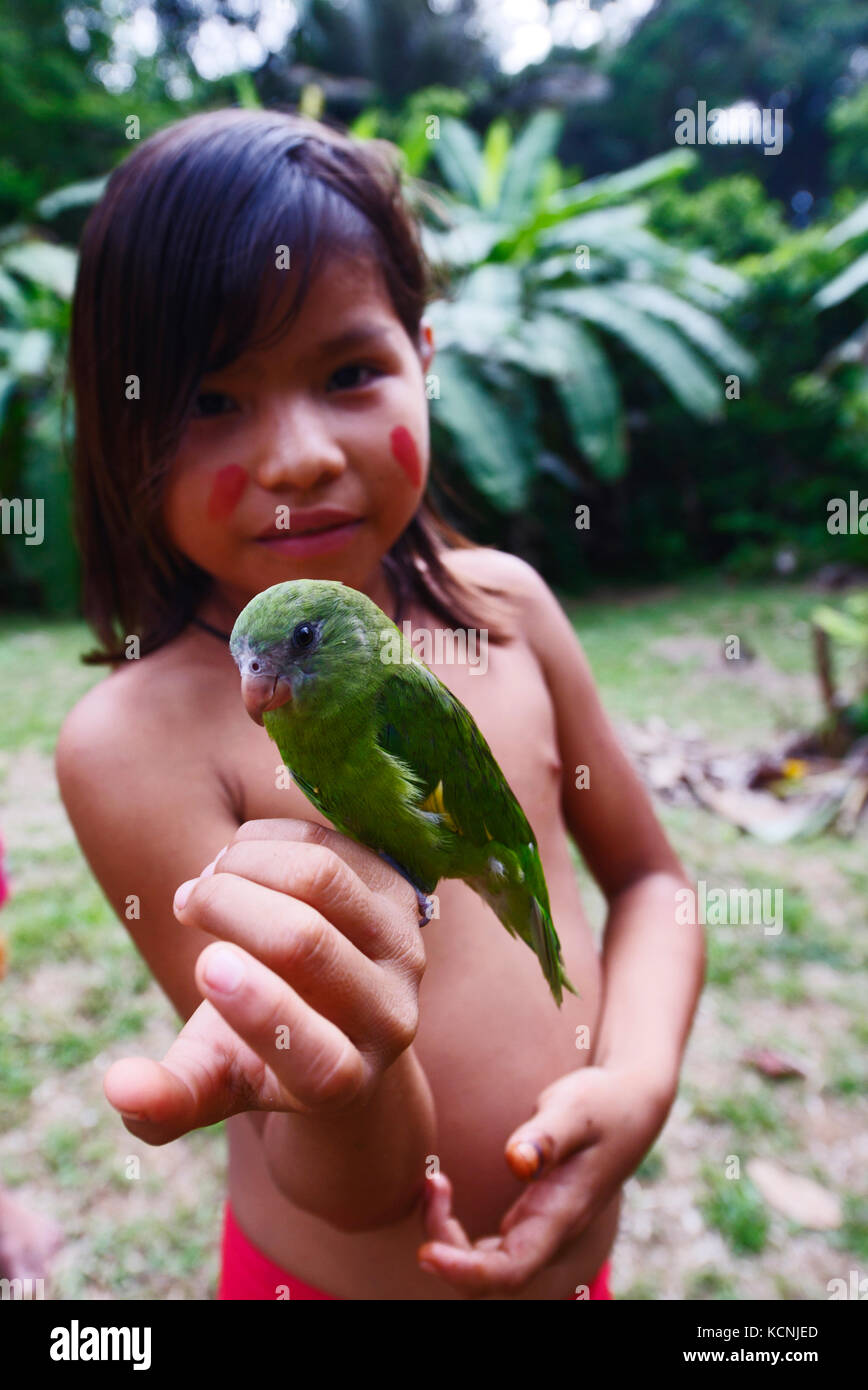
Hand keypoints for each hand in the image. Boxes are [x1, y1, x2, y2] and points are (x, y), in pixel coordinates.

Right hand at [103, 819, 425, 1143]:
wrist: (329, 1010)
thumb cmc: (255, 1053)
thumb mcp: (212, 1082)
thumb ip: (166, 1100)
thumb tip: (119, 1088)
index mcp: (342, 1082)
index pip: (318, 1057)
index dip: (263, 1012)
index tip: (207, 966)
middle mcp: (391, 1017)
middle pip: (305, 942)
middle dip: (228, 908)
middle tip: (185, 904)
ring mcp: (404, 948)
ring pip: (320, 877)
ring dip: (244, 864)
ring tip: (208, 882)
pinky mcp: (403, 891)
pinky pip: (330, 841)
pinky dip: (269, 840)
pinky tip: (240, 861)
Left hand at [417, 1064, 673, 1296]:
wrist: (630, 1106)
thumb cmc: (603, 1104)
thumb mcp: (577, 1109)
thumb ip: (547, 1135)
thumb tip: (516, 1160)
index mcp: (561, 1215)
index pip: (511, 1270)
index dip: (465, 1272)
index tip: (425, 1251)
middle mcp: (549, 1233)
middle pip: (490, 1276)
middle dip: (446, 1248)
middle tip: (431, 1184)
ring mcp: (539, 1229)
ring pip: (486, 1265)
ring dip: (447, 1238)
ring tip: (433, 1182)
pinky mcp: (530, 1217)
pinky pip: (487, 1247)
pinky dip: (455, 1229)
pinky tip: (442, 1188)